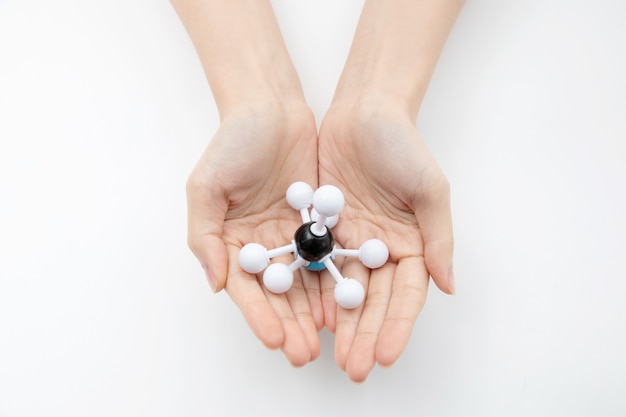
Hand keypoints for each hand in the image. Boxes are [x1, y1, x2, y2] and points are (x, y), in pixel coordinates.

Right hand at [186, 101, 322, 365]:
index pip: (245, 289)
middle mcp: (261, 246)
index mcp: (231, 243)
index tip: (274, 340)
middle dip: (290, 324)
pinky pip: (329, 255)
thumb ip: (205, 235)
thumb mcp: (206, 186)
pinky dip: (335, 279)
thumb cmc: (232, 143)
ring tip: (327, 341)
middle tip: (305, 353)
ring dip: (314, 312)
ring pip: (305, 282)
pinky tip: (345, 302)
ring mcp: (292, 236)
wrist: (271, 109)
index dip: (258, 316)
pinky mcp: (319, 223)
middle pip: (277, 294)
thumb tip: (216, 282)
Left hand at [318, 100, 454, 381]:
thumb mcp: (430, 189)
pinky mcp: (321, 229)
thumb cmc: (403, 146)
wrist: (362, 112)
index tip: (384, 356)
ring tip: (327, 355)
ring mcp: (349, 242)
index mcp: (411, 244)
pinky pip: (315, 265)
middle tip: (352, 368)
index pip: (406, 295)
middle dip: (363, 335)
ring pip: (343, 290)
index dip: (397, 327)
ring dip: (337, 324)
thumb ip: (438, 238)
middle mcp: (380, 249)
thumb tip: (450, 286)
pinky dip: (311, 291)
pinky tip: (306, 316)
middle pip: (372, 301)